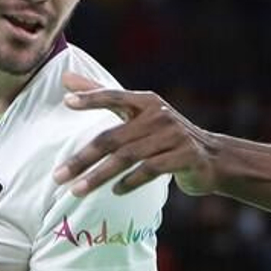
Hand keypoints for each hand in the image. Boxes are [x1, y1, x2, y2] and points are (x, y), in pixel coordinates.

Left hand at [52, 72, 218, 196]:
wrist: (213, 157)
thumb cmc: (165, 134)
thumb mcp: (137, 112)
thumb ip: (101, 94)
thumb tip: (65, 78)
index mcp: (146, 101)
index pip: (114, 96)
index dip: (92, 98)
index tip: (67, 102)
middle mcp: (159, 115)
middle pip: (113, 138)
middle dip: (83, 159)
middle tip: (58, 176)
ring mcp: (173, 136)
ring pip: (128, 157)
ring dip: (100, 176)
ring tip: (77, 191)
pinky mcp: (185, 157)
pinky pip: (151, 170)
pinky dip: (131, 181)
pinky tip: (116, 192)